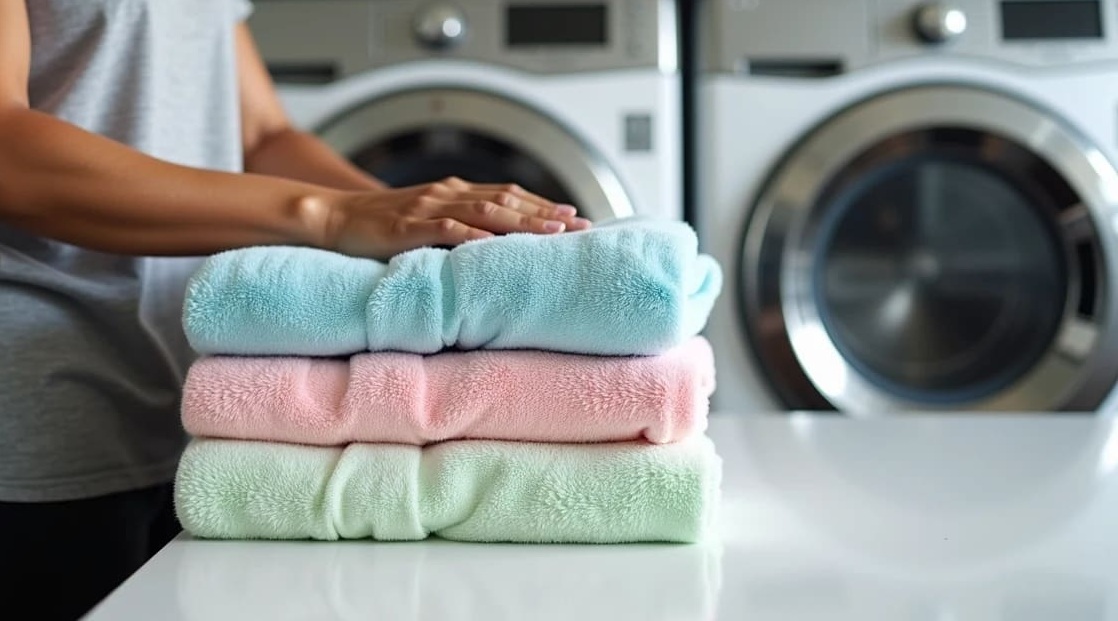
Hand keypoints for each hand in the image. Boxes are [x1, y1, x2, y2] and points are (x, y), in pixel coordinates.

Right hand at [322, 176, 591, 259]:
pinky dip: (476, 236)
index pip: (507, 195)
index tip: (573, 216)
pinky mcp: (409, 226)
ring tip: (554, 233)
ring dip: (524, 222)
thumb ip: (455, 228)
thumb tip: (490, 248)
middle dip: (546, 213)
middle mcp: (446, 193)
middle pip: (506, 200)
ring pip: (486, 211)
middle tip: (580, 225)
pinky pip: (448, 230)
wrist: (331, 217)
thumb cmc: (377, 226)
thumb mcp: (424, 223)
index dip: (542, 205)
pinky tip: (499, 244)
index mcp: (452, 192)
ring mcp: (428, 208)